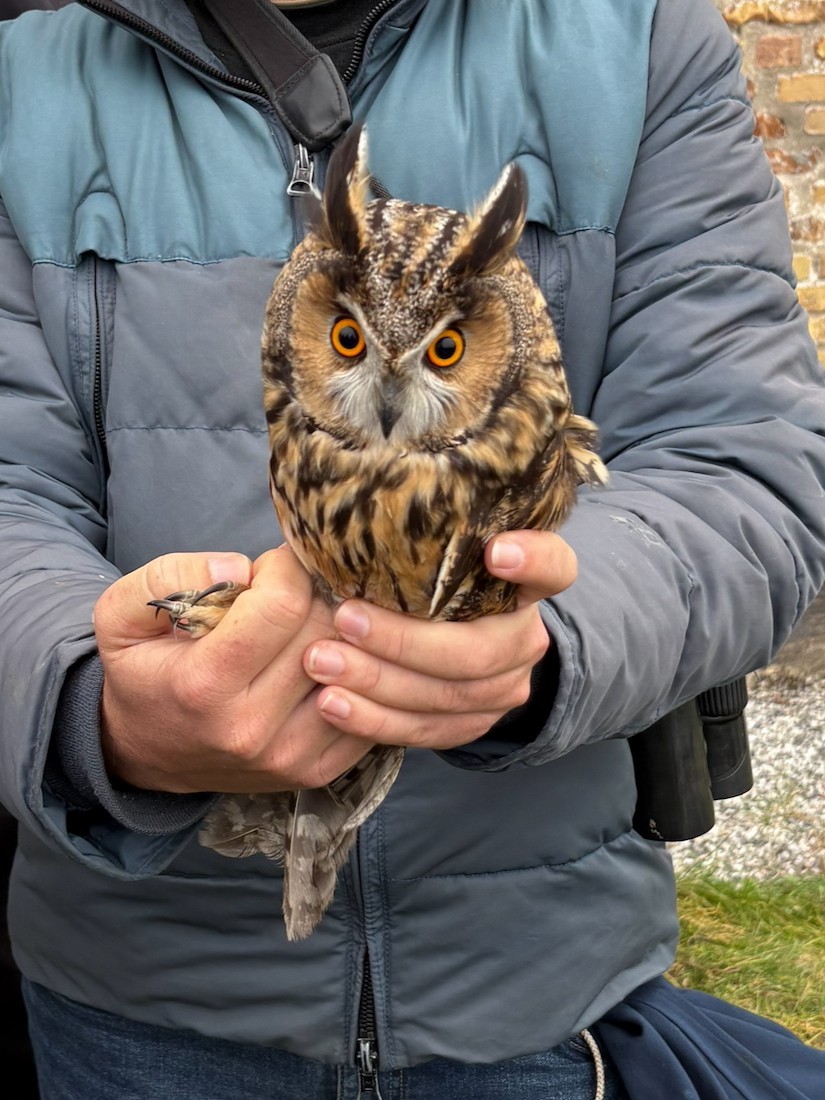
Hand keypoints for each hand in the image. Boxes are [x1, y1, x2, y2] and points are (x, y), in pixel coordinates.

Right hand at [95, 547, 375, 793]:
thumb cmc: (141, 671)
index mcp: (203, 684)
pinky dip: (354, 676)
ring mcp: (287, 755)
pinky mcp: (314, 770)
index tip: (272, 567)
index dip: (286, 570)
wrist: (143, 752)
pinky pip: (365, 708)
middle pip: (324, 632)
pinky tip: (327, 662)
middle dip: (314, 596)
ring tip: (309, 626)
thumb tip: (239, 568)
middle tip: (292, 593)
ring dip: (341, 636)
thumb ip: (170, 576)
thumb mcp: (122, 614)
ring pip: (353, 669)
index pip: (283, 606)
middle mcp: (249, 728)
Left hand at [302, 529, 575, 750]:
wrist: (444, 640)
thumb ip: (424, 539)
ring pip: (446, 695)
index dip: (533, 561)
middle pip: (476, 650)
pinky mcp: (474, 723)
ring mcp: (505, 686)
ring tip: (321, 663)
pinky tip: (331, 703)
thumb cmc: (424, 581)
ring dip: (377, 681)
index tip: (496, 552)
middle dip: (403, 640)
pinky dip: (374, 720)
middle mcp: (525, 637)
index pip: (555, 567)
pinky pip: (425, 730)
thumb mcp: (435, 552)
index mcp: (525, 584)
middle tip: (345, 619)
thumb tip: (363, 507)